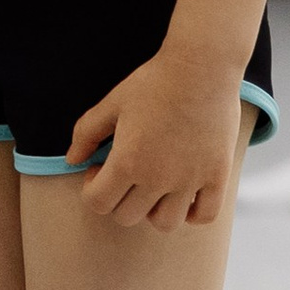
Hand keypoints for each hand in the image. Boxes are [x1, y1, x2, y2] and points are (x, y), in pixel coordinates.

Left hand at [68, 44, 245, 229]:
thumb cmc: (154, 81)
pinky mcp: (217, 175)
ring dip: (154, 211)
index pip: (98, 204)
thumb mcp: (112, 103)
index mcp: (127, 162)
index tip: (99, 170)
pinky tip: (186, 193)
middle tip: (126, 174)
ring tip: (156, 187)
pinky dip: (193, 213)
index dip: (92, 190)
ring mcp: (190, 180)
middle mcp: (157, 178)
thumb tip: (72, 160)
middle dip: (119, 199)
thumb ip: (86, 133)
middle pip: (128, 217)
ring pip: (166, 223)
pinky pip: (205, 215)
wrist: (201, 66)